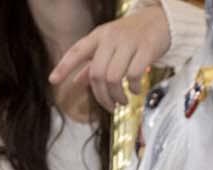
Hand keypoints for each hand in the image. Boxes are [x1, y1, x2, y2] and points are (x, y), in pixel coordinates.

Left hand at [49, 5, 170, 110]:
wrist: (159, 20)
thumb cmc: (131, 35)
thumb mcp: (109, 44)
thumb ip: (92, 62)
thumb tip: (75, 81)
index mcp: (98, 36)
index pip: (76, 51)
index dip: (63, 66)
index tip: (53, 81)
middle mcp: (110, 38)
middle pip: (97, 73)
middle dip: (102, 96)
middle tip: (110, 106)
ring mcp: (128, 43)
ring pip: (114, 77)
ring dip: (117, 96)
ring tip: (122, 101)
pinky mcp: (146, 49)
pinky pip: (134, 74)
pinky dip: (134, 88)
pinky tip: (136, 90)